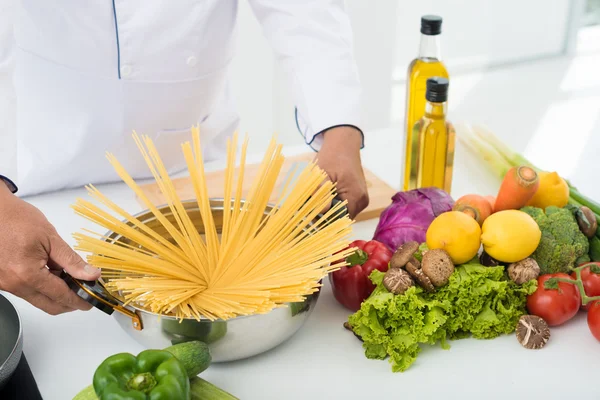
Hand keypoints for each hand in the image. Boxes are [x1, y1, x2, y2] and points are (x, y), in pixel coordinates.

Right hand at [0, 183, 100, 314]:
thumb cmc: (16, 218)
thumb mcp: (51, 238)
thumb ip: (72, 260)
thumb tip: (91, 275)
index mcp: (27, 274)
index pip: (60, 296)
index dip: (79, 300)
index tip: (91, 300)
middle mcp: (14, 284)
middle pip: (49, 306)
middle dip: (69, 303)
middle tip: (85, 293)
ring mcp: (6, 284)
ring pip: (38, 299)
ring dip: (56, 294)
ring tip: (70, 278)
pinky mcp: (2, 281)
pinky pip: (27, 291)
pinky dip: (43, 287)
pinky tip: (53, 274)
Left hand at [315, 126, 368, 218]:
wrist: (343, 144)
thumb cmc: (331, 157)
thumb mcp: (321, 174)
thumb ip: (321, 193)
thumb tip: (321, 211)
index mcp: (355, 196)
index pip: (340, 220)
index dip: (324, 220)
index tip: (310, 216)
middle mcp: (362, 200)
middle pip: (341, 218)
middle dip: (325, 215)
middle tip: (310, 207)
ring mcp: (362, 199)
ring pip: (343, 213)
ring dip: (329, 209)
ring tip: (317, 199)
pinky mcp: (359, 196)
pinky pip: (346, 206)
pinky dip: (335, 203)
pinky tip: (326, 195)